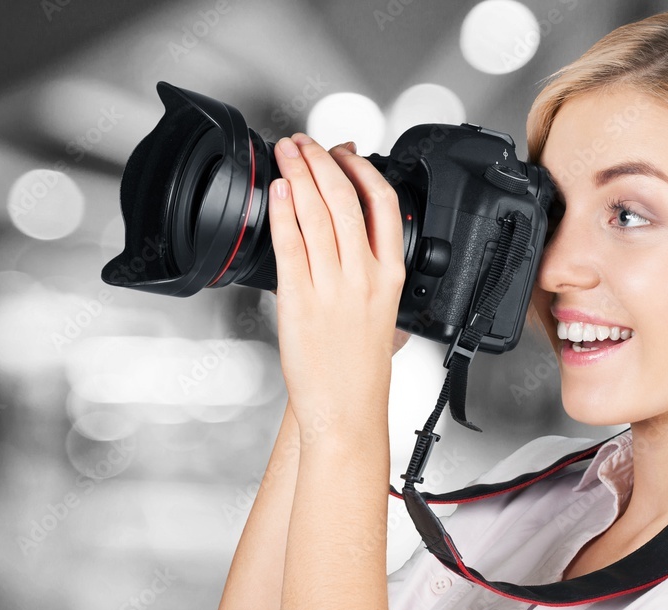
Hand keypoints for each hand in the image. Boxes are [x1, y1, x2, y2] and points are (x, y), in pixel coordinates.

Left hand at [268, 134, 405, 432]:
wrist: (346, 410)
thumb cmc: (361, 369)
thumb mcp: (385, 315)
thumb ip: (376, 276)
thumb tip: (365, 244)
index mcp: (390, 275)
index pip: (384, 204)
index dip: (361, 169)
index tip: (343, 152)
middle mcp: (364, 276)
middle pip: (345, 199)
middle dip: (321, 161)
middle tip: (304, 141)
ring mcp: (333, 287)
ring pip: (318, 215)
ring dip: (299, 175)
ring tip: (286, 152)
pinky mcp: (300, 301)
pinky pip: (291, 245)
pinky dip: (283, 212)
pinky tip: (277, 191)